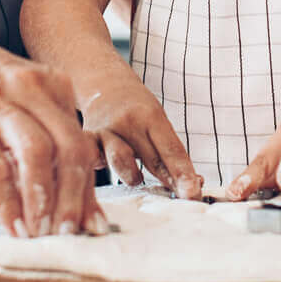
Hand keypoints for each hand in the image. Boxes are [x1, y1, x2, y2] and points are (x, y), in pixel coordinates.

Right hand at [0, 21, 103, 236]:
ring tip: (41, 233)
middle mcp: (30, 90)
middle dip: (75, 198)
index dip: (90, 188)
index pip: (82, 142)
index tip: (93, 222)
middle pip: (69, 147)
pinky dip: (6, 200)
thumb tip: (68, 187)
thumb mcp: (19, 93)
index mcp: (51, 84)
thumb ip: (44, 129)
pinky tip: (11, 223)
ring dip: (43, 201)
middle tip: (71, 232)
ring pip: (36, 154)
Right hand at [80, 73, 201, 198]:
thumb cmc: (136, 109)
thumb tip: (194, 185)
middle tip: (185, 198)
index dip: (183, 173)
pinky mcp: (86, 140)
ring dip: (132, 176)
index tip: (193, 193)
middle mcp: (127, 122)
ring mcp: (105, 132)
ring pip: (120, 161)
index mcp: (150, 116)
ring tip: (137, 178)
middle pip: (151, 159)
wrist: (103, 84)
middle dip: (169, 182)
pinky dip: (100, 169)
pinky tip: (102, 172)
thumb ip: (169, 153)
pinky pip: (93, 160)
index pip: (171, 149)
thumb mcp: (157, 121)